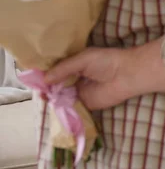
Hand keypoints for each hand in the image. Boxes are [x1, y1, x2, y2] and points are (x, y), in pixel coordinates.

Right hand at [44, 38, 164, 110]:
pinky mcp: (86, 104)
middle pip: (56, 85)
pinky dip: (61, 108)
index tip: (34, 79)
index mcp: (75, 64)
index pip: (56, 70)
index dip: (45, 74)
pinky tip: (53, 108)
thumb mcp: (82, 59)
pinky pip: (70, 107)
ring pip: (61, 97)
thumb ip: (64, 68)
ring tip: (45, 98)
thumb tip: (45, 79)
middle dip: (47, 88)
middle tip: (39, 91)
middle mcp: (75, 78)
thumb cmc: (107, 61)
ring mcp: (80, 92)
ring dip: (53, 98)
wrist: (127, 75)